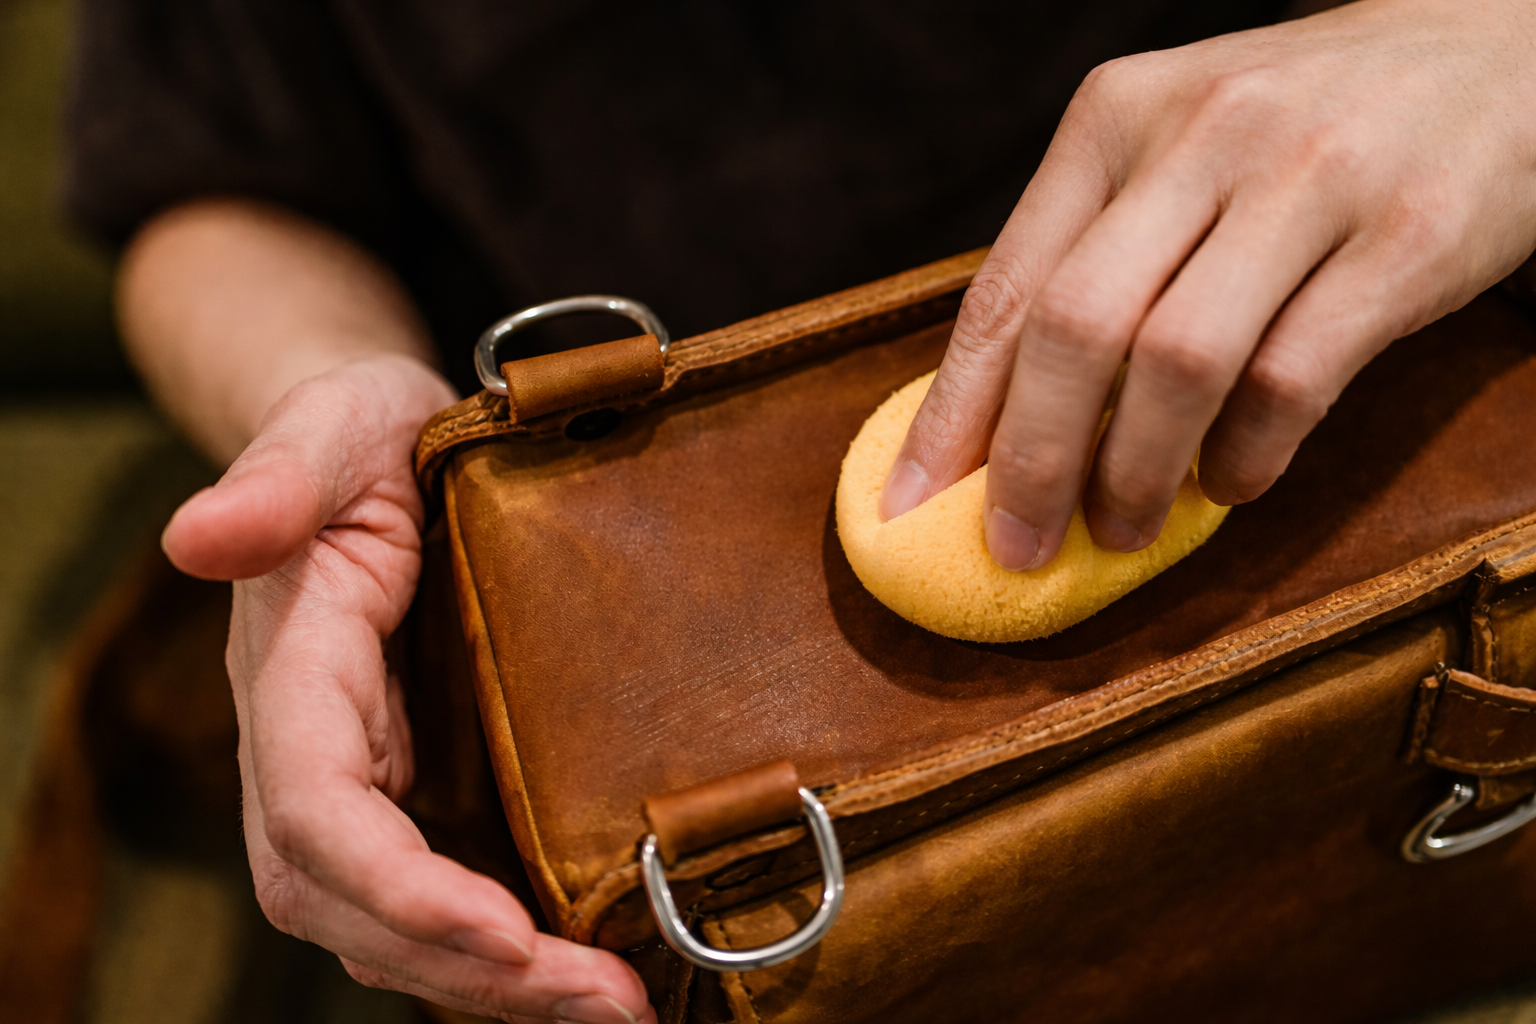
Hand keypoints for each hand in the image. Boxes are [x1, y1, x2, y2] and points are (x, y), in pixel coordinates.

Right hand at [162, 355, 654, 1023]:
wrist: (381, 451)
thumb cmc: (361, 431)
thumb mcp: (333, 426)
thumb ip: (276, 477)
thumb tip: (199, 536)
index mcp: (291, 674)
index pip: (319, 815)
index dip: (399, 887)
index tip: (504, 934)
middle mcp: (310, 751)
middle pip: (355, 904)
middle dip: (469, 971)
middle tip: (605, 1005)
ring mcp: (361, 780)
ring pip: (393, 925)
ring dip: (497, 984)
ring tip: (616, 1009)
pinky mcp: (412, 789)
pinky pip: (438, 895)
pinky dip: (503, 950)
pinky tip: (589, 967)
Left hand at [883, 0, 1535, 568]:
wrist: (1500, 44)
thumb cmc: (1305, 125)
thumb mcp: (1176, 149)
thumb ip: (1094, 256)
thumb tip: (999, 419)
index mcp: (1116, 116)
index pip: (1005, 287)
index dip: (950, 414)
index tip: (910, 506)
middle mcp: (1201, 134)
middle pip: (1073, 329)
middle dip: (1031, 463)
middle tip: (1018, 547)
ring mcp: (1308, 178)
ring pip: (1178, 363)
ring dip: (1138, 475)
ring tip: (1124, 528)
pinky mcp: (1406, 235)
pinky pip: (1292, 380)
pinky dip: (1246, 458)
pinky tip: (1231, 482)